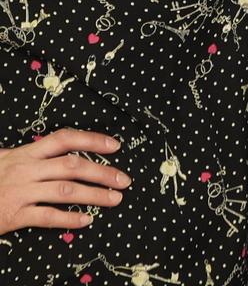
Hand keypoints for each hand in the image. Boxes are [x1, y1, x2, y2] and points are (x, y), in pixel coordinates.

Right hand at [0, 129, 129, 233]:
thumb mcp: (6, 158)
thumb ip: (32, 153)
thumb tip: (61, 147)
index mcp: (27, 152)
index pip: (65, 139)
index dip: (92, 139)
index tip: (115, 145)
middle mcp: (27, 169)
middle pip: (72, 165)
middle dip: (102, 171)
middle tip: (124, 179)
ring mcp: (21, 192)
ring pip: (65, 191)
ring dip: (94, 195)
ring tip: (115, 199)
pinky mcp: (14, 216)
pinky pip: (47, 217)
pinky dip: (69, 218)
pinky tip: (86, 220)